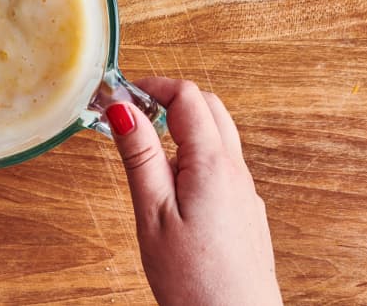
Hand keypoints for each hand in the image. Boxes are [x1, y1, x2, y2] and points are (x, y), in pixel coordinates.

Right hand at [105, 78, 281, 305]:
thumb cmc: (195, 281)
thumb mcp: (153, 213)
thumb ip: (140, 156)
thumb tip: (124, 109)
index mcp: (212, 164)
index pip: (188, 96)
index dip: (152, 86)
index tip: (121, 95)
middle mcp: (236, 171)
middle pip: (209, 107)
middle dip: (170, 98)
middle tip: (133, 111)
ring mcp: (245, 191)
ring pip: (218, 135)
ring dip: (183, 125)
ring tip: (145, 144)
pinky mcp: (245, 211)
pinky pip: (222, 164)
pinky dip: (194, 152)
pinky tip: (171, 181)